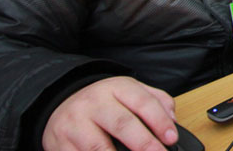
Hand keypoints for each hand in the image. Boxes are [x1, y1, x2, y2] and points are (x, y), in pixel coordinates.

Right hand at [43, 76, 176, 150]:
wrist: (60, 100)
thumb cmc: (103, 101)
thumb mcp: (129, 90)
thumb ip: (155, 100)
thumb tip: (172, 120)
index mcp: (115, 88)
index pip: (142, 102)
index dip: (159, 120)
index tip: (171, 137)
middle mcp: (94, 104)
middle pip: (122, 123)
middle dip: (144, 143)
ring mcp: (75, 125)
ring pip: (98, 147)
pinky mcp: (62, 145)